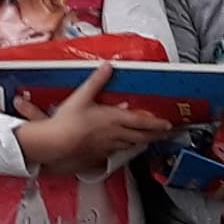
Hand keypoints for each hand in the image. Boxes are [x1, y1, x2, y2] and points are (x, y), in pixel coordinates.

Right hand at [11, 65, 159, 174]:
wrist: (56, 145)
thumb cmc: (68, 123)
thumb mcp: (82, 96)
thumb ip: (97, 81)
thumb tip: (107, 67)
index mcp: (113, 119)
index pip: (141, 121)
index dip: (156, 123)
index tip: (167, 125)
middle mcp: (114, 134)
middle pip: (140, 136)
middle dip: (155, 135)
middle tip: (165, 135)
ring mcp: (107, 147)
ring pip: (130, 146)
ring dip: (141, 142)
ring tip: (147, 140)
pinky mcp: (98, 156)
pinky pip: (116, 153)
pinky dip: (123, 150)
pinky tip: (120, 149)